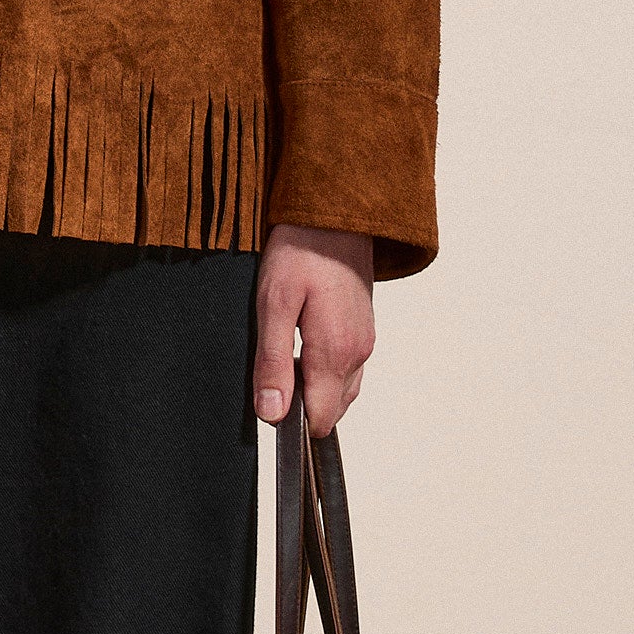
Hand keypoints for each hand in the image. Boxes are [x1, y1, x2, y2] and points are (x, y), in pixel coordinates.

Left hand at [253, 222, 375, 434]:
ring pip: (340, 390)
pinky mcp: (365, 330)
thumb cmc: (301, 251)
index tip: (267, 399)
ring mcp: (366, 342)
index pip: (319, 420)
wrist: (336, 212)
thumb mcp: (273, 304)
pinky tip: (303, 342)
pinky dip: (324, 369)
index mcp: (336, 353)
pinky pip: (347, 368)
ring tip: (286, 352)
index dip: (290, 420)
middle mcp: (358, 353)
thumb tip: (272, 414)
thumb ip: (273, 363)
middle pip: (331, 410)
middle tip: (272, 367)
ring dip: (313, 386)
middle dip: (301, 404)